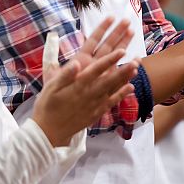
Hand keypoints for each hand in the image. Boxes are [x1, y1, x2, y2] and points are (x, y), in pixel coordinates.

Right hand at [33, 20, 139, 146]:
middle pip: (109, 79)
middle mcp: (88, 94)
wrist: (49, 131)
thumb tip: (77, 63)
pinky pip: (111, 102)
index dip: (109, 60)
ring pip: (113, 90)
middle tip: (136, 59)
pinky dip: (121, 95)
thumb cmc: (47, 106)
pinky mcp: (96, 113)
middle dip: (123, 69)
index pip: (96, 70)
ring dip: (125, 79)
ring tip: (136, 69)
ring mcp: (94, 105)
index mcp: (77, 86)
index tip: (121, 51)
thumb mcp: (50, 88)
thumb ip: (64, 75)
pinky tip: (130, 87)